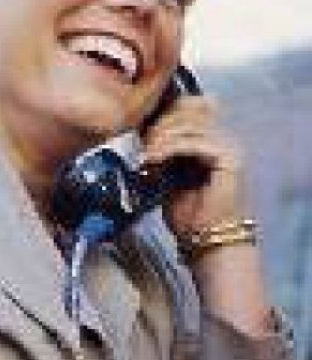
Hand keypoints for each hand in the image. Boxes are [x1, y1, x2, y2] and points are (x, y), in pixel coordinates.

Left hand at [143, 96, 247, 234]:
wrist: (207, 242)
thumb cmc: (188, 215)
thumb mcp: (167, 175)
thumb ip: (161, 152)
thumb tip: (142, 134)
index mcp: (211, 139)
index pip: (187, 107)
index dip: (162, 115)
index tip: (139, 131)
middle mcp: (223, 138)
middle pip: (187, 110)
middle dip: (158, 125)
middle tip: (140, 145)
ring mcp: (229, 146)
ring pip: (188, 124)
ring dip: (160, 137)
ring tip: (146, 156)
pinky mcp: (230, 158)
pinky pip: (194, 142)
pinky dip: (169, 148)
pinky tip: (153, 159)